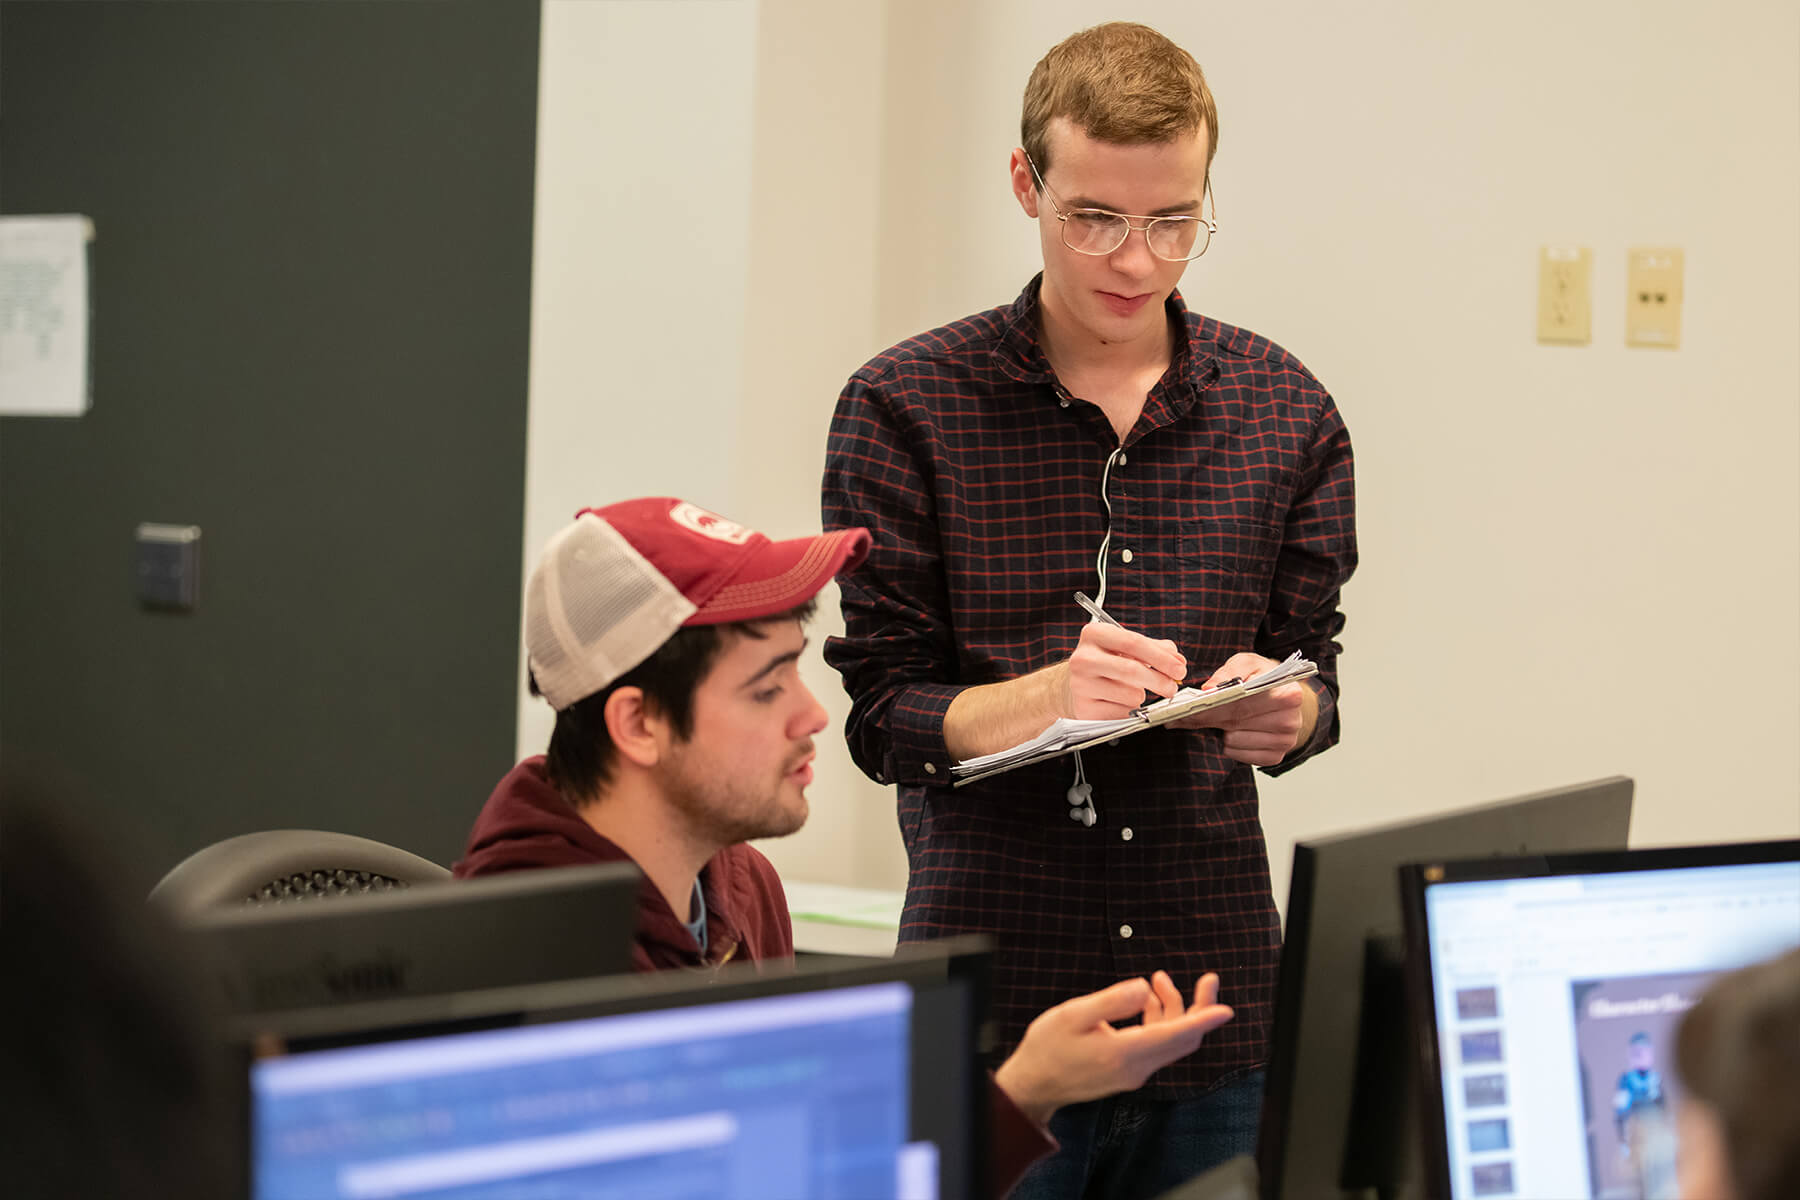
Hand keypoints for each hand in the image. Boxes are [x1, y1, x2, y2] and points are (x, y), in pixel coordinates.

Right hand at [993, 971, 1234, 1125]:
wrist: (1033, 1085)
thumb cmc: (1048, 1047)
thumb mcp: (1074, 1015)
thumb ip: (1112, 1000)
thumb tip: (1145, 987)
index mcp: (1125, 1052)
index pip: (1177, 1036)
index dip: (1204, 1019)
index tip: (1226, 1008)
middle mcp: (1136, 1068)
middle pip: (1182, 1040)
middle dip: (1198, 1008)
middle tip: (1207, 978)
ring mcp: (1133, 1073)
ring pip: (1170, 1042)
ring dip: (1173, 1010)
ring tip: (1159, 980)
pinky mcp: (1127, 1072)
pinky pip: (1156, 1046)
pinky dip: (1159, 1021)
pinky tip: (1146, 1003)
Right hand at [1063, 622, 1185, 719]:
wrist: (1069, 686)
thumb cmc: (1103, 664)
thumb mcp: (1124, 648)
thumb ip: (1153, 649)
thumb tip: (1177, 660)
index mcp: (1094, 634)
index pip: (1134, 643)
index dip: (1162, 657)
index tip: (1180, 668)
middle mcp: (1083, 658)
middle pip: (1133, 670)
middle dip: (1160, 681)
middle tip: (1172, 686)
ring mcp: (1081, 685)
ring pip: (1131, 695)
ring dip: (1141, 696)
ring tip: (1131, 690)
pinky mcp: (1084, 708)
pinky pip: (1122, 713)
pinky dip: (1129, 710)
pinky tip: (1118, 702)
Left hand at [1167, 651, 1312, 765]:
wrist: (1282, 695)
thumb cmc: (1262, 677)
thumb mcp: (1247, 663)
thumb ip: (1229, 671)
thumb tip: (1208, 689)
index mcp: (1288, 694)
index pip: (1242, 703)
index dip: (1212, 706)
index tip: (1188, 708)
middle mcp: (1291, 721)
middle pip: (1235, 723)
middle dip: (1205, 719)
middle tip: (1180, 718)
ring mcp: (1284, 742)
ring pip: (1234, 741)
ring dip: (1219, 732)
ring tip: (1216, 720)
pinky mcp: (1275, 757)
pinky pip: (1239, 755)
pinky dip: (1230, 745)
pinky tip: (1232, 731)